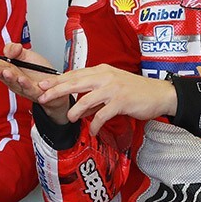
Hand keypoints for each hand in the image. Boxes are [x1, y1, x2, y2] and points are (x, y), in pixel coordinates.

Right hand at [0, 43, 69, 123]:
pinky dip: (25, 85)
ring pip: (16, 83)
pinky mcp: (36, 93)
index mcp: (12, 71)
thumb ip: (15, 49)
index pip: (0, 68)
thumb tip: (8, 50)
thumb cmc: (40, 71)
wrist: (56, 84)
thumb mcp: (27, 54)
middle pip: (6, 76)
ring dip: (10, 78)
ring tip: (7, 72)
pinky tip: (21, 79)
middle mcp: (16, 81)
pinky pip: (30, 89)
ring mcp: (25, 88)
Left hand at [37, 64, 177, 135]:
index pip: (74, 74)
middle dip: (56, 89)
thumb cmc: (135, 91)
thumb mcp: (111, 88)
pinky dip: (95, 123)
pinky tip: (92, 130)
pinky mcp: (121, 101)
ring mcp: (113, 88)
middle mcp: (105, 77)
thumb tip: (77, 110)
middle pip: (75, 82)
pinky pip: (102, 114)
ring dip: (75, 110)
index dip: (57, 79)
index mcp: (101, 71)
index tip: (43, 84)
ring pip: (86, 98)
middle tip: (42, 95)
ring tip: (69, 118)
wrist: (159, 94)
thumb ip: (93, 97)